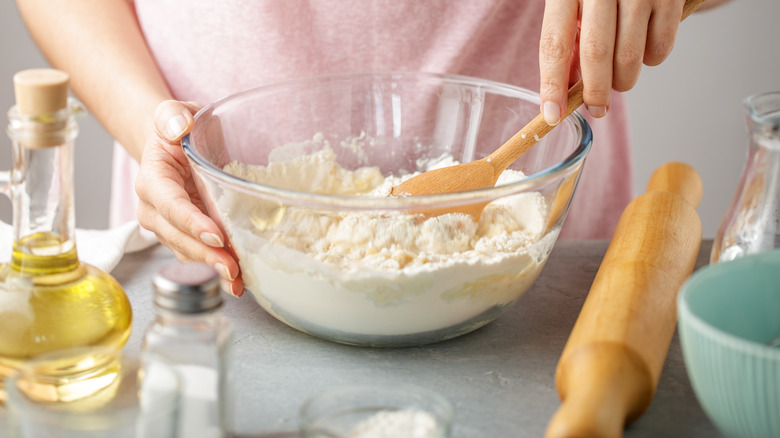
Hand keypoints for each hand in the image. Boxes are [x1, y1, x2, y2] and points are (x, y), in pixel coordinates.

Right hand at [135, 100, 243, 296]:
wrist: (171, 144)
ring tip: (237, 282)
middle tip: (231, 268)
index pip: (171, 204)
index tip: (216, 236)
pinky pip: (195, 255)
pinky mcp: (182, 236)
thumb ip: (171, 115)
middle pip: (178, 236)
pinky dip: (214, 268)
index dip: (192, 222)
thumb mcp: (172, 112)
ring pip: (186, 251)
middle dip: (205, 254)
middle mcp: (154, 208)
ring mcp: (166, 226)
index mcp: (152, 179)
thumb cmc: (176, 128)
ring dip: (211, 268)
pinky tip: (236, 281)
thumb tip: (179, 127)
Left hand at [539, 0, 685, 124]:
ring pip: (629, 57)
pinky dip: (650, 60)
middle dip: (595, 91)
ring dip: (623, 80)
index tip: (552, 114)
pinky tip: (643, 47)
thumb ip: (571, 38)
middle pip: (595, 54)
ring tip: (620, 75)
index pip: (554, 44)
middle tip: (597, 108)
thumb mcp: (576, 2)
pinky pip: (659, 49)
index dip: (552, 84)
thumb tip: (567, 88)